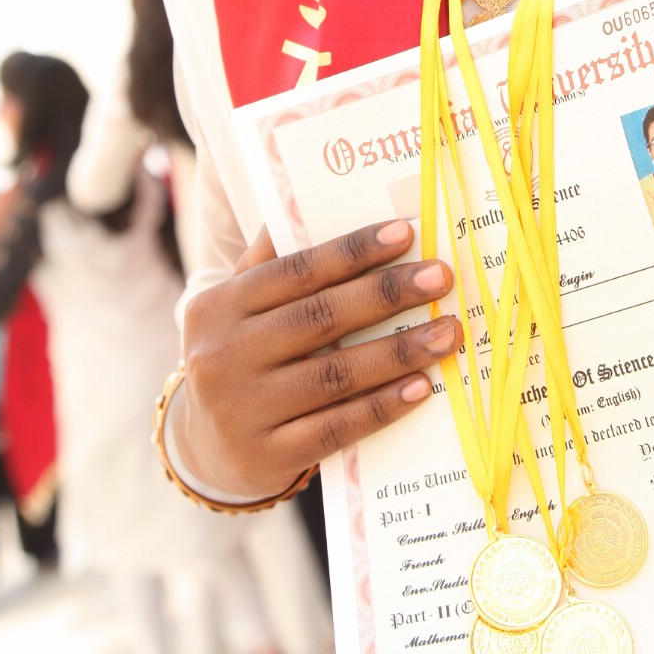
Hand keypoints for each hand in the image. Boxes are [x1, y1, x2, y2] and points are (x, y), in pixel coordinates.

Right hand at [177, 219, 460, 497]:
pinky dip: (382, 406)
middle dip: (387, 293)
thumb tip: (311, 197)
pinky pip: (336, 428)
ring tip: (448, 333)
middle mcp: (222, 356)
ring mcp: (241, 410)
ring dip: (399, 351)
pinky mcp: (265, 457)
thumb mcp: (239, 307)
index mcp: (219, 306)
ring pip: (334, 374)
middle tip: (441, 277)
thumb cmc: (242, 356)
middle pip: (320, 317)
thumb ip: (273, 260)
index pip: (294, 270)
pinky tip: (421, 387)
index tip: (405, 233)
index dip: (351, 251)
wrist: (205, 447)